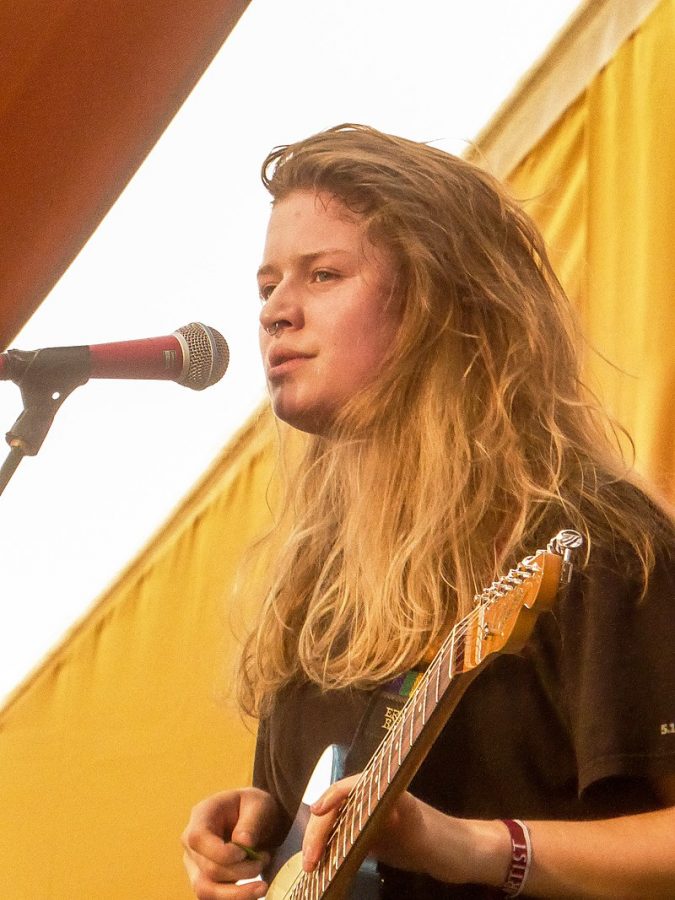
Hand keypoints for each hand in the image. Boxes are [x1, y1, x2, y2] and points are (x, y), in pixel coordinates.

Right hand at [181, 787, 280, 898]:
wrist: (255, 819)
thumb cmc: (254, 807)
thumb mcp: (259, 804)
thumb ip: (252, 821)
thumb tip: (243, 843)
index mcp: (201, 815)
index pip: (198, 839)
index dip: (221, 852)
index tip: (246, 852)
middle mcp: (192, 843)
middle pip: (208, 869)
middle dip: (241, 871)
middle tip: (265, 859)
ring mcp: (195, 864)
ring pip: (206, 890)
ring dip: (237, 893)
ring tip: (262, 886)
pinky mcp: (205, 880)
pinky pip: (214, 898)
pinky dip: (236, 898)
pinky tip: (255, 892)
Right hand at [301, 775, 508, 886]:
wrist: (460, 855)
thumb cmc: (443, 840)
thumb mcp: (422, 829)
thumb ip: (404, 813)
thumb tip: (384, 799)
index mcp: (385, 790)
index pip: (348, 787)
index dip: (329, 799)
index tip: (315, 814)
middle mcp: (374, 799)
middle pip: (337, 807)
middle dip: (319, 830)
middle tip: (311, 860)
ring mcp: (371, 817)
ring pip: (336, 822)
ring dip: (321, 840)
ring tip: (312, 865)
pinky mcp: (373, 835)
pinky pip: (344, 837)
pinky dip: (331, 849)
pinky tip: (323, 865)